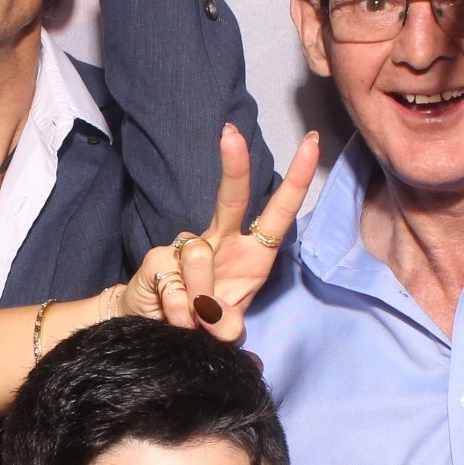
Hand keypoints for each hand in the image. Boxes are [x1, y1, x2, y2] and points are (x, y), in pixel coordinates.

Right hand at [123, 125, 320, 339]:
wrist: (150, 329)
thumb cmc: (200, 322)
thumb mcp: (225, 330)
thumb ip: (227, 325)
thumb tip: (213, 315)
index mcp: (251, 254)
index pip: (278, 213)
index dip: (296, 181)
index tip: (312, 143)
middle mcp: (221, 242)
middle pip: (231, 199)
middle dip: (235, 166)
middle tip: (232, 134)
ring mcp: (186, 248)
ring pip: (199, 258)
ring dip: (199, 302)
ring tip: (191, 321)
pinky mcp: (156, 261)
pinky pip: (175, 289)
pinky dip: (178, 315)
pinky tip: (170, 317)